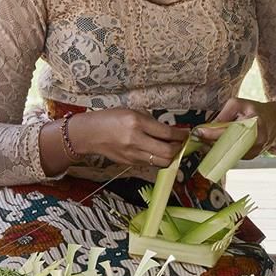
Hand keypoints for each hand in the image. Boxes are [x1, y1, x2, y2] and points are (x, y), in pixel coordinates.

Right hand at [68, 107, 192, 169]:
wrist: (89, 134)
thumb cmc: (110, 119)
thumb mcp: (131, 112)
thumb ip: (151, 121)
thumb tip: (170, 131)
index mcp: (136, 123)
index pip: (167, 133)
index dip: (181, 135)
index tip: (186, 133)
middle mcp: (135, 140)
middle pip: (167, 152)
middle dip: (179, 148)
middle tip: (182, 143)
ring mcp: (132, 154)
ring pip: (161, 162)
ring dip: (171, 156)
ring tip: (173, 149)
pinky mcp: (130, 163)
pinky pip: (151, 163)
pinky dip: (159, 159)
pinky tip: (159, 152)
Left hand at [199, 97, 275, 157]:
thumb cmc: (257, 111)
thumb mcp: (239, 104)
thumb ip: (223, 114)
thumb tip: (208, 127)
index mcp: (254, 124)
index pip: (229, 131)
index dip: (212, 133)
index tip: (198, 132)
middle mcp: (254, 141)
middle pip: (227, 147)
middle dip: (209, 144)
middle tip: (197, 139)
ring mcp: (253, 152)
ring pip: (228, 154)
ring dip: (213, 149)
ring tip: (204, 142)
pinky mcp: (249, 158)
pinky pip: (231, 156)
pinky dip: (221, 151)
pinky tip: (215, 145)